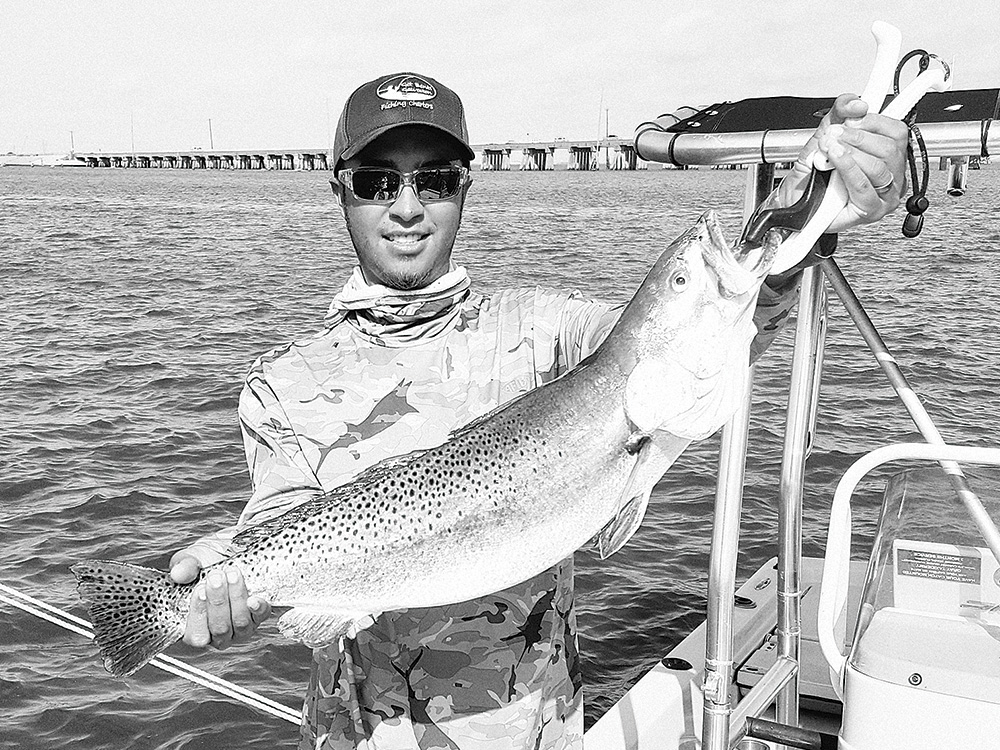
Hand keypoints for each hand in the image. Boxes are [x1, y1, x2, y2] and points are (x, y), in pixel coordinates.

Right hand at [169, 550, 271, 649]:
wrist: (227, 553)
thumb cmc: (205, 563)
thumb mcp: (191, 561)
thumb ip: (183, 567)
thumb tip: (179, 573)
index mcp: (196, 628)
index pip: (196, 634)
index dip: (198, 614)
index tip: (200, 590)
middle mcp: (219, 633)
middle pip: (220, 628)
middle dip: (218, 602)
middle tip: (216, 578)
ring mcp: (240, 627)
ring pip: (240, 622)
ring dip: (236, 598)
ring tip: (232, 575)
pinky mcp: (259, 615)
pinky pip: (261, 616)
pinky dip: (258, 608)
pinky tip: (253, 599)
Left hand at [778, 93, 908, 231]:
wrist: (794, 204)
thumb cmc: (813, 176)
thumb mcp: (823, 138)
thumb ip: (838, 115)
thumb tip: (855, 103)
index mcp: (886, 154)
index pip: (896, 130)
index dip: (877, 118)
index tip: (857, 110)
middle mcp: (890, 173)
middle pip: (890, 147)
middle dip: (858, 136)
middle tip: (835, 134)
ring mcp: (885, 194)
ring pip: (879, 166)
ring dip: (852, 152)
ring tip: (831, 149)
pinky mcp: (872, 210)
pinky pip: (865, 185)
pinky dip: (848, 169)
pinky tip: (836, 161)